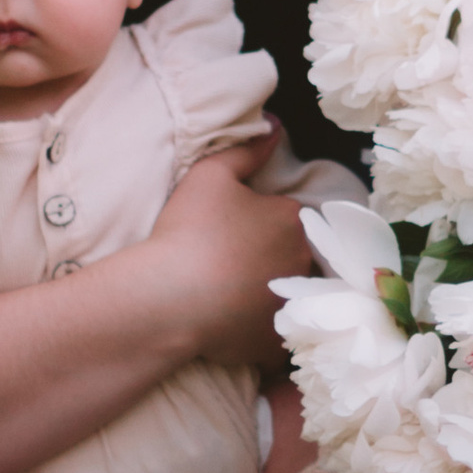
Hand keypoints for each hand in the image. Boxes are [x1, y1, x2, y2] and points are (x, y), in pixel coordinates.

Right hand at [150, 128, 313, 371]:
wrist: (169, 297)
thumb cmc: (190, 229)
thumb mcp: (211, 174)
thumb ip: (247, 149)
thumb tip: (276, 126)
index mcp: (293, 221)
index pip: (291, 217)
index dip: (264, 222)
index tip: (237, 230)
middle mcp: (303, 264)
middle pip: (294, 257)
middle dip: (272, 258)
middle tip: (232, 263)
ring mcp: (292, 307)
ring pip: (289, 297)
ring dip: (270, 295)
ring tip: (232, 297)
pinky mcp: (274, 346)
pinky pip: (273, 337)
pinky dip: (258, 333)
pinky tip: (233, 327)